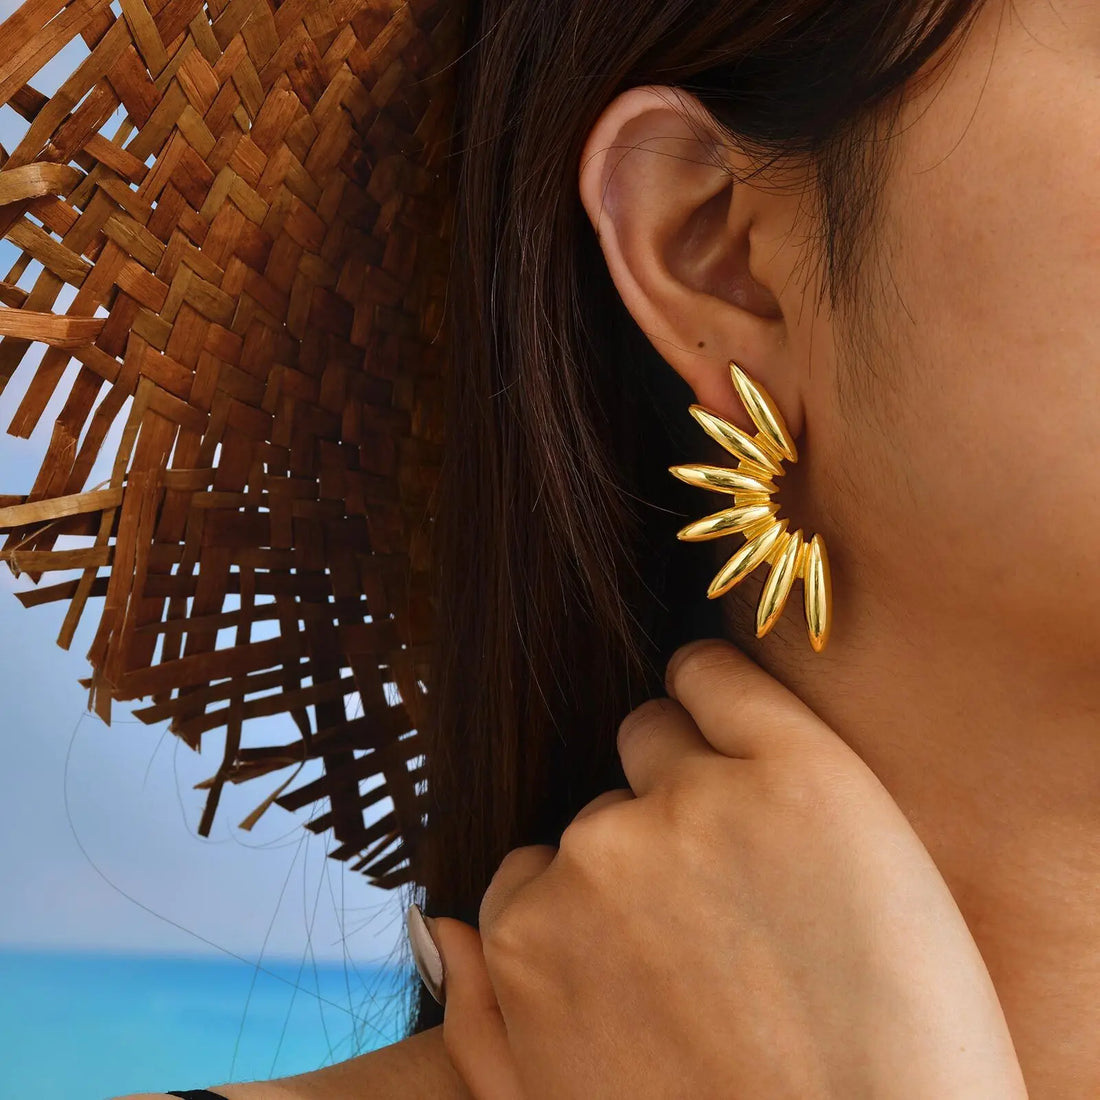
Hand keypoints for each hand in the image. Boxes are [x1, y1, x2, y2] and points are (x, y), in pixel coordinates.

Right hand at [429, 638, 1027, 1098]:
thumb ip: (481, 1021)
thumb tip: (439, 925)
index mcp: (528, 933)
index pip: (540, 868)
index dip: (608, 904)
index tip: (671, 940)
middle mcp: (593, 856)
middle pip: (606, 805)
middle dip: (656, 845)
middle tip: (737, 913)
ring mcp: (693, 805)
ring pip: (658, 736)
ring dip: (693, 771)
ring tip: (769, 851)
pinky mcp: (795, 770)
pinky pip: (715, 674)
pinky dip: (716, 683)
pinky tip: (754, 734)